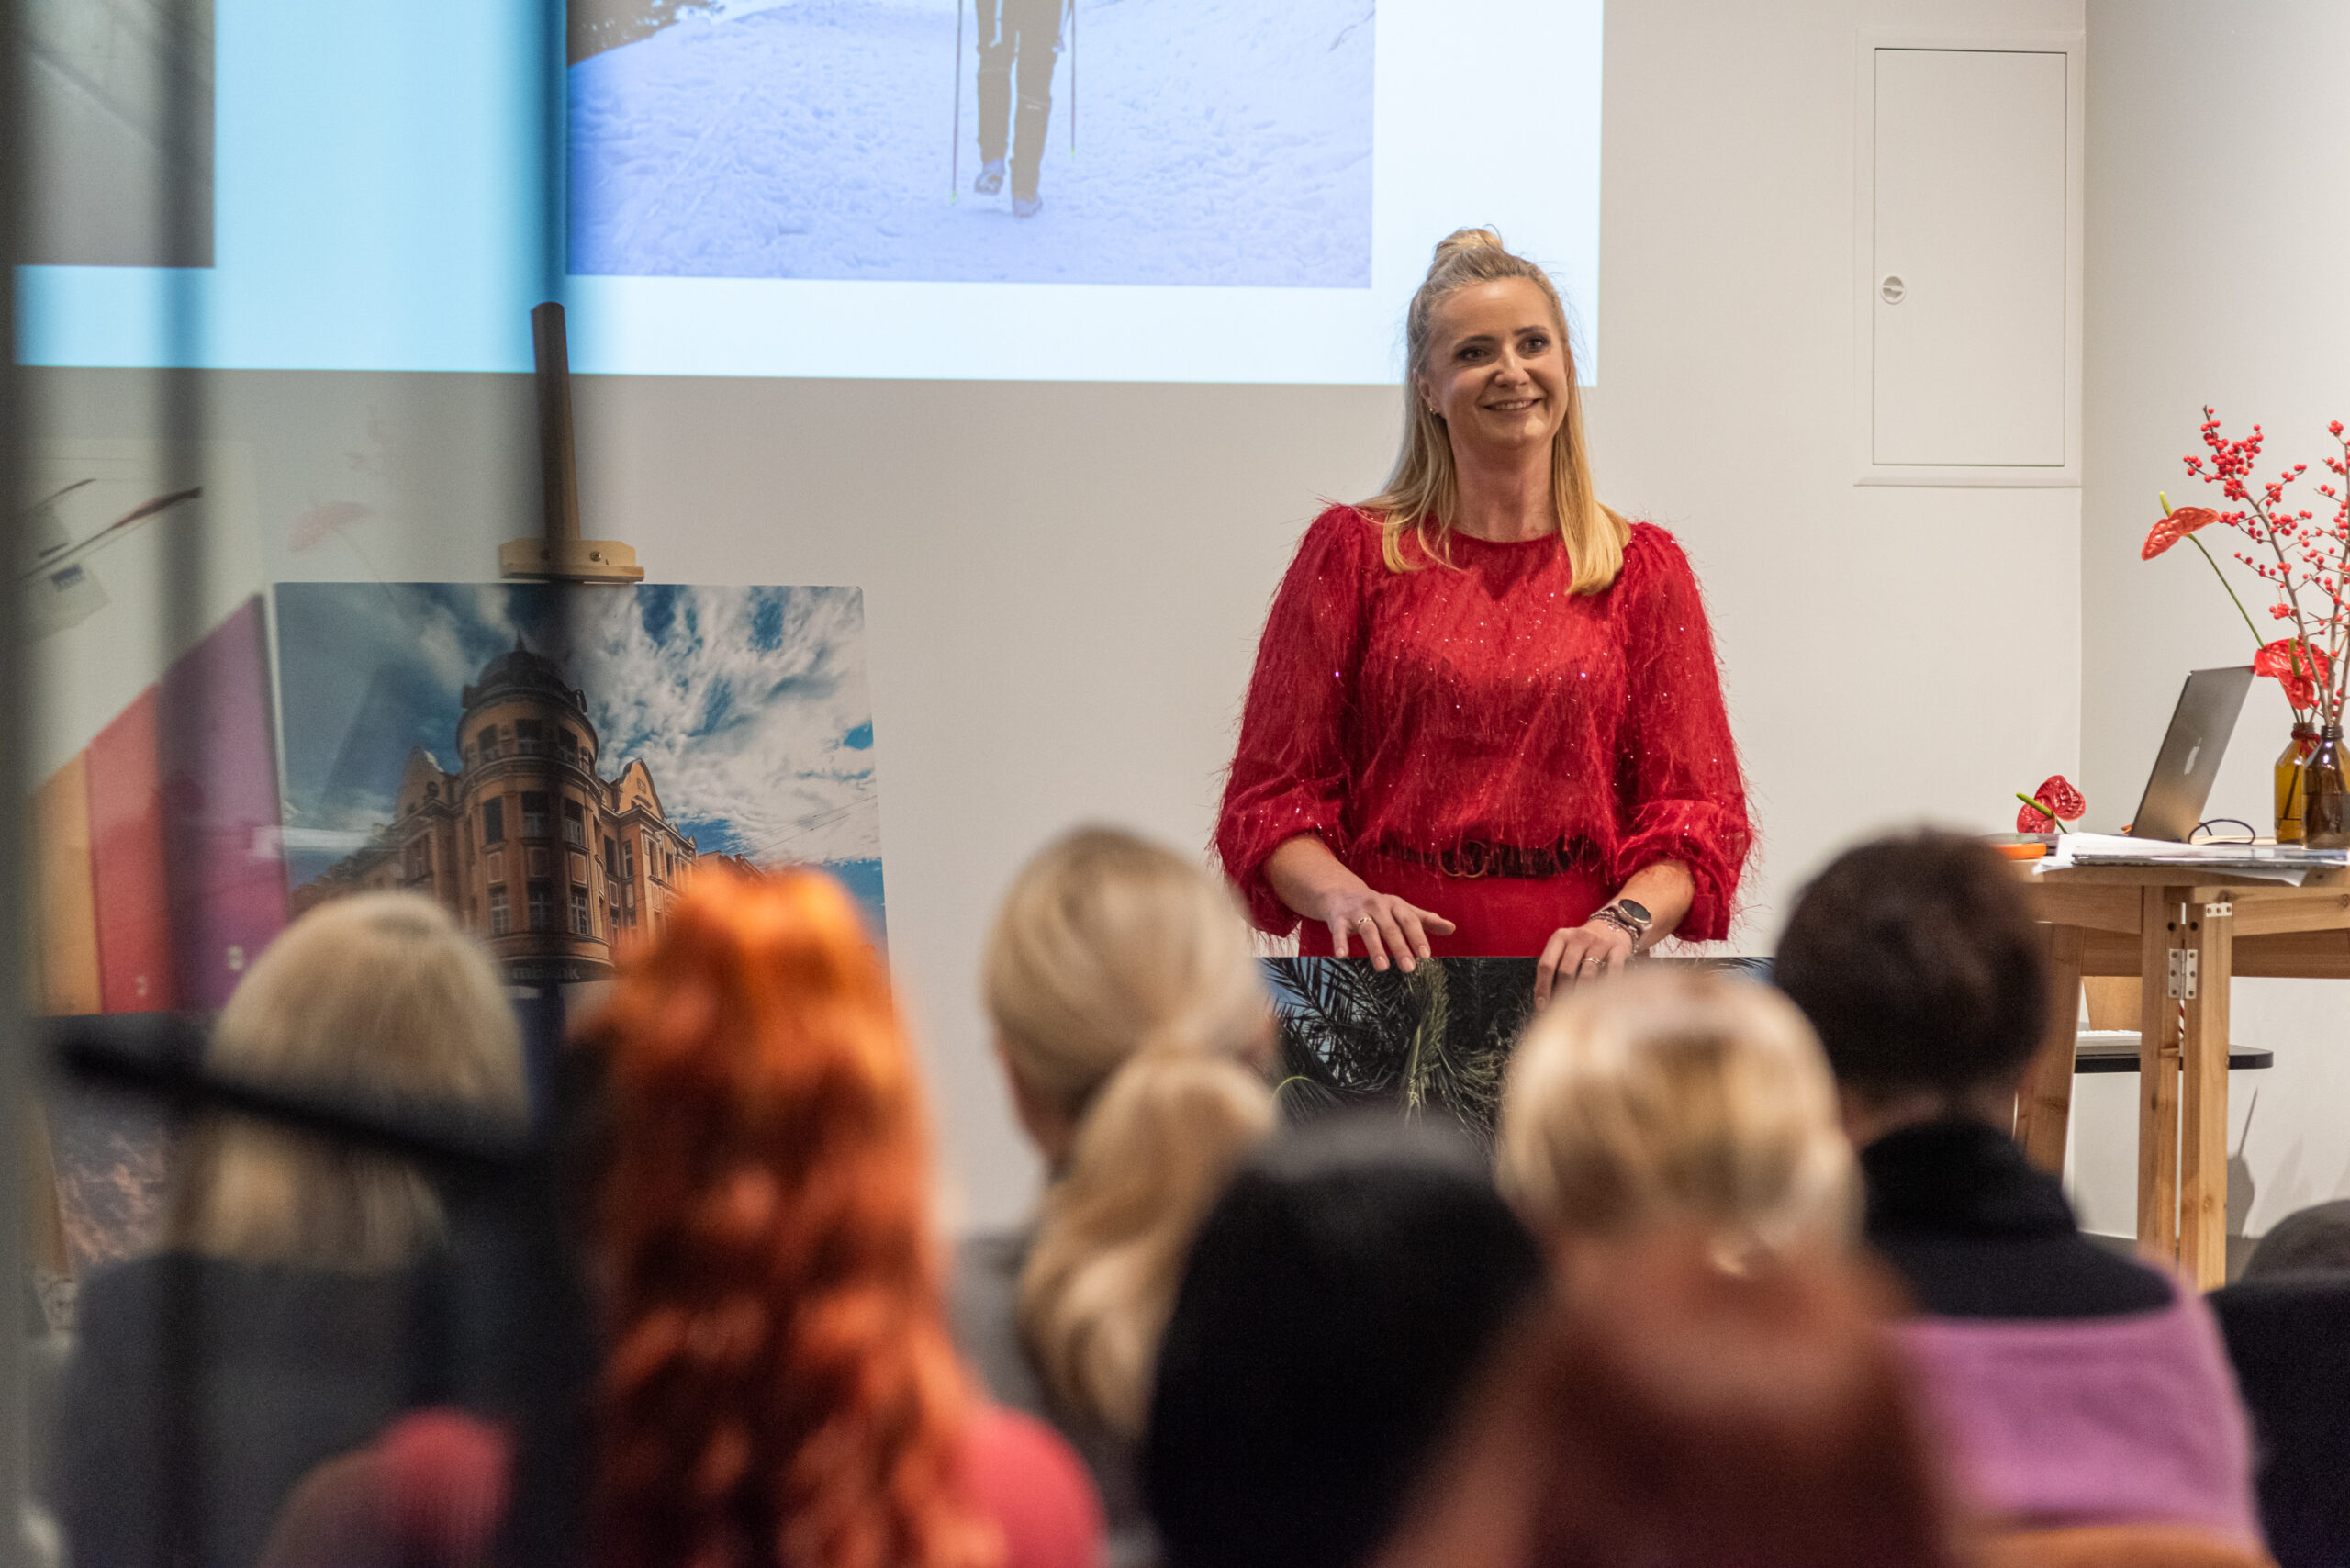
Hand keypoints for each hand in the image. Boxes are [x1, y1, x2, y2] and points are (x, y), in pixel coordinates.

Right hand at [1317, 888, 1455, 972]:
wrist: (1343, 894)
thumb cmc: (1379, 907)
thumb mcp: (1402, 910)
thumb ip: (1426, 920)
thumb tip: (1452, 928)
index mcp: (1395, 904)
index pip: (1409, 921)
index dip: (1417, 937)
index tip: (1425, 955)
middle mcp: (1377, 905)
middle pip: (1390, 927)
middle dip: (1399, 947)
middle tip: (1409, 968)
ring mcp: (1357, 911)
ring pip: (1367, 929)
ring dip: (1375, 948)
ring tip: (1383, 967)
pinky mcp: (1338, 918)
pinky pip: (1338, 931)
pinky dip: (1340, 942)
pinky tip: (1342, 955)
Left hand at [1535, 919, 1633, 1006]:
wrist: (1614, 925)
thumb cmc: (1583, 945)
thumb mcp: (1565, 947)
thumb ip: (1554, 966)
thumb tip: (1543, 999)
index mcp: (1560, 937)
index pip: (1546, 964)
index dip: (1542, 987)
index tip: (1542, 1006)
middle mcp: (1579, 937)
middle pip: (1566, 970)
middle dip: (1562, 994)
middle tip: (1562, 1012)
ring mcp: (1600, 942)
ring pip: (1588, 973)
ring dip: (1582, 994)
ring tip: (1579, 1010)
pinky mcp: (1618, 949)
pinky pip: (1612, 970)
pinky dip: (1607, 986)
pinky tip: (1603, 999)